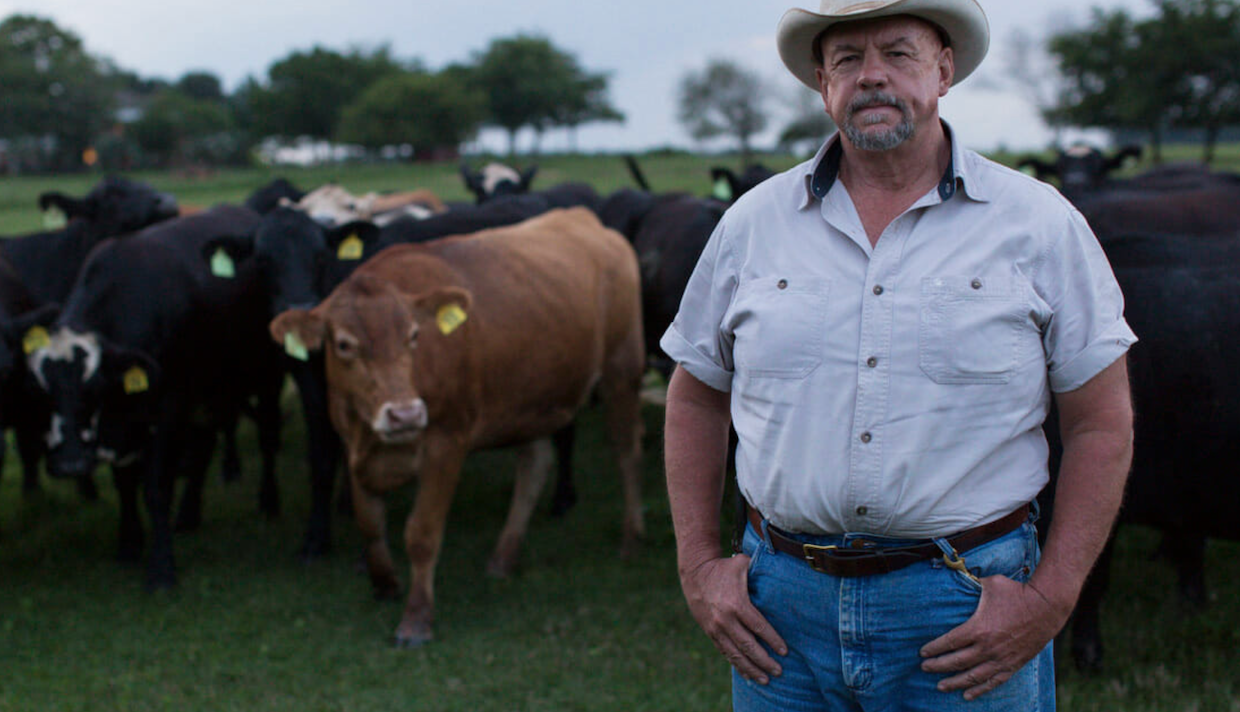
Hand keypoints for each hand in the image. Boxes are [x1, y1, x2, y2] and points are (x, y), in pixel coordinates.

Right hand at [680, 554, 787, 683]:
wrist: (694, 572)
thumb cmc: (724, 567)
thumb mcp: (742, 564)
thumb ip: (761, 571)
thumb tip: (781, 574)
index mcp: (736, 604)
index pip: (759, 627)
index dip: (773, 641)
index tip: (785, 652)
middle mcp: (725, 619)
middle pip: (748, 646)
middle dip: (765, 661)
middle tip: (779, 671)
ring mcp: (716, 628)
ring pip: (735, 654)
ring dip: (751, 669)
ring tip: (766, 679)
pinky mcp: (710, 632)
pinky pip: (725, 652)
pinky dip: (737, 665)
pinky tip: (747, 674)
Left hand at [919, 575, 1069, 700]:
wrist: (1047, 606)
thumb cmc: (1017, 592)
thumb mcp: (990, 584)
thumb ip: (970, 584)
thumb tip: (954, 574)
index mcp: (978, 628)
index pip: (949, 643)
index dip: (934, 649)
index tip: (922, 653)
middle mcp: (987, 647)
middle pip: (956, 662)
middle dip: (937, 666)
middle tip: (924, 668)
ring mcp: (1001, 658)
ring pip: (973, 676)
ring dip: (954, 682)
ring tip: (940, 686)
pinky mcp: (1013, 665)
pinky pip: (993, 682)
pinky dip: (979, 690)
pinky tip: (967, 696)